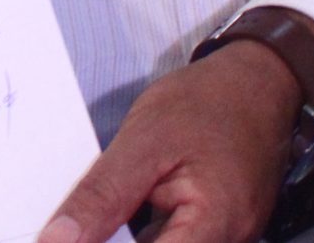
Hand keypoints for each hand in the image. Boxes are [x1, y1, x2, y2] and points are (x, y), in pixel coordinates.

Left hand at [39, 41, 297, 242]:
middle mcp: (230, 241)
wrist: (256, 86)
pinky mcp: (218, 231)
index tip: (67, 240)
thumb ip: (104, 195)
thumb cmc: (203, 104)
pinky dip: (144, 229)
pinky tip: (122, 208)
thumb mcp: (143, 139)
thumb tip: (57, 239)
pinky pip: (173, 238)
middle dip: (114, 238)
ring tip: (106, 203)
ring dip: (127, 234)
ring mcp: (227, 238)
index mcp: (216, 223)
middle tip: (70, 227)